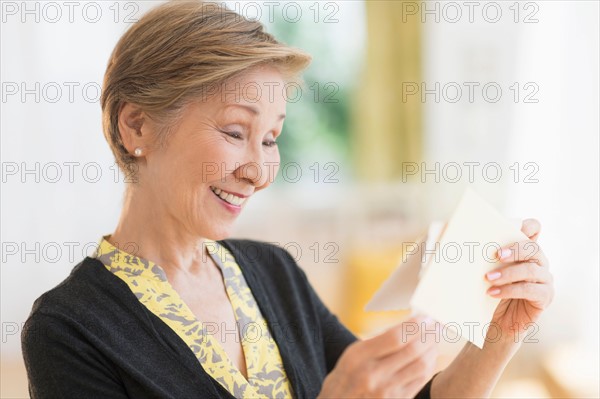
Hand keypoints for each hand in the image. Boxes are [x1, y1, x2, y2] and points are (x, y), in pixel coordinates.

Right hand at [318, 317, 437, 398]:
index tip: (425, 317)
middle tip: (436, 325)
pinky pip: (420, 381)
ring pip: (420, 365)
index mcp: (359, 356)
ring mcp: (385, 391)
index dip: (415, 326)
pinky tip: (430, 357)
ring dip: (432, 349)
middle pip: (412, 350)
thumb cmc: (346, 377)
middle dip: (428, 335)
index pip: (395, 337)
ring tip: (434, 339)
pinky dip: (429, 366)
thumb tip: (407, 326)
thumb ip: (378, 342)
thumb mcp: (353, 354)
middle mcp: (372, 374)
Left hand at [484, 219, 553, 341]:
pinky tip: (492, 293)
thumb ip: (476, 252)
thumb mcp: (483, 269)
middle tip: (496, 255)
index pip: (534, 228)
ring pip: (532, 269)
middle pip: (534, 248)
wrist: (498, 323)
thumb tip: (443, 231)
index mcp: (524, 249)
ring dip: (508, 273)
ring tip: (488, 278)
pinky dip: (510, 290)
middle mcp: (539, 261)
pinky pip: (531, 290)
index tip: (511, 227)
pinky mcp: (545, 297)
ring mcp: (544, 279)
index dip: (527, 225)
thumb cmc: (490, 291)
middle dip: (514, 249)